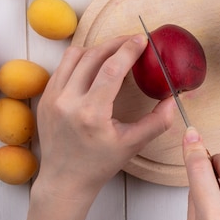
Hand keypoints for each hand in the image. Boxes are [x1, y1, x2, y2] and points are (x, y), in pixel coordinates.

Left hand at [33, 35, 174, 204]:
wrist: (64, 180)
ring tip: (114, 51)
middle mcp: (67, 102)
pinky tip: (95, 65)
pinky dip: (80, 60)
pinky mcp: (45, 98)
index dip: (128, 50)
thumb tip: (174, 100)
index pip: (111, 69)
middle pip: (93, 56)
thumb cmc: (99, 164)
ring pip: (74, 56)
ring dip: (97, 48)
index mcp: (91, 114)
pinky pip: (62, 66)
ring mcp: (52, 98)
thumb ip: (157, 122)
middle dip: (115, 43)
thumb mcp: (132, 145)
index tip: (142, 39)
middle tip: (132, 41)